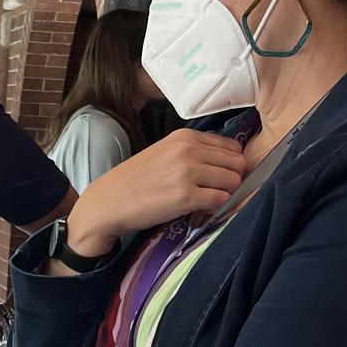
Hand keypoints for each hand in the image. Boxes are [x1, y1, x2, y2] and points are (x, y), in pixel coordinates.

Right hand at [64, 130, 247, 254]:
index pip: (231, 146)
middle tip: (215, 192)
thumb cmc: (135, 181)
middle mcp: (188, 150)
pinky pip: (221, 200)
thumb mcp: (164, 153)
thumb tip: (227, 163)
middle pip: (237, 163)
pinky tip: (200, 210)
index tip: (218, 177)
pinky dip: (215, 208)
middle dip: (232, 179)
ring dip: (225, 194)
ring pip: (233, 181)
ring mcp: (187, 171)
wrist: (108, 202)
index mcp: (185, 137)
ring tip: (206, 201)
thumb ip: (193, 152)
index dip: (230, 164)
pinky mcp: (186, 196)